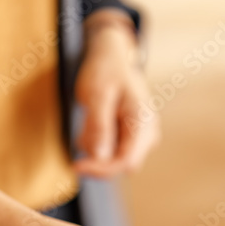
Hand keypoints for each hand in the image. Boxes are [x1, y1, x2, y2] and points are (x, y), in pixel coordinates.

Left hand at [73, 9, 158, 177]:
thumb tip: (100, 157)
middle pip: (121, 165)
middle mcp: (148, 132)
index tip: (76, 165)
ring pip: (115, 159)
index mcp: (143, 121)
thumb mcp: (97, 95)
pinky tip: (94, 120)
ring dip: (96, 146)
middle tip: (80, 134)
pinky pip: (113, 150)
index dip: (100, 169)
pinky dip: (98, 141)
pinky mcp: (133, 135)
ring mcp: (143, 135)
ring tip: (89, 116)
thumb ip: (99, 126)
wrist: (113, 56)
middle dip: (97, 157)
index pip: (125, 162)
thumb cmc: (106, 70)